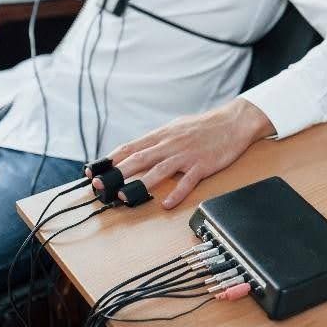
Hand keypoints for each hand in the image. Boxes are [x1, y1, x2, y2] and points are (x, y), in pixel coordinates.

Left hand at [100, 98, 275, 208]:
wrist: (233, 122)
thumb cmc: (203, 127)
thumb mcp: (175, 128)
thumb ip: (156, 140)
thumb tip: (134, 152)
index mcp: (162, 135)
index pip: (131, 147)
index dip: (110, 160)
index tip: (94, 171)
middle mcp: (171, 144)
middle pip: (140, 159)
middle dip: (117, 173)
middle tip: (100, 185)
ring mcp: (187, 155)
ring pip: (159, 170)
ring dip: (140, 184)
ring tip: (125, 196)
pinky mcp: (203, 165)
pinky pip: (188, 181)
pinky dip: (177, 193)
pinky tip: (167, 204)